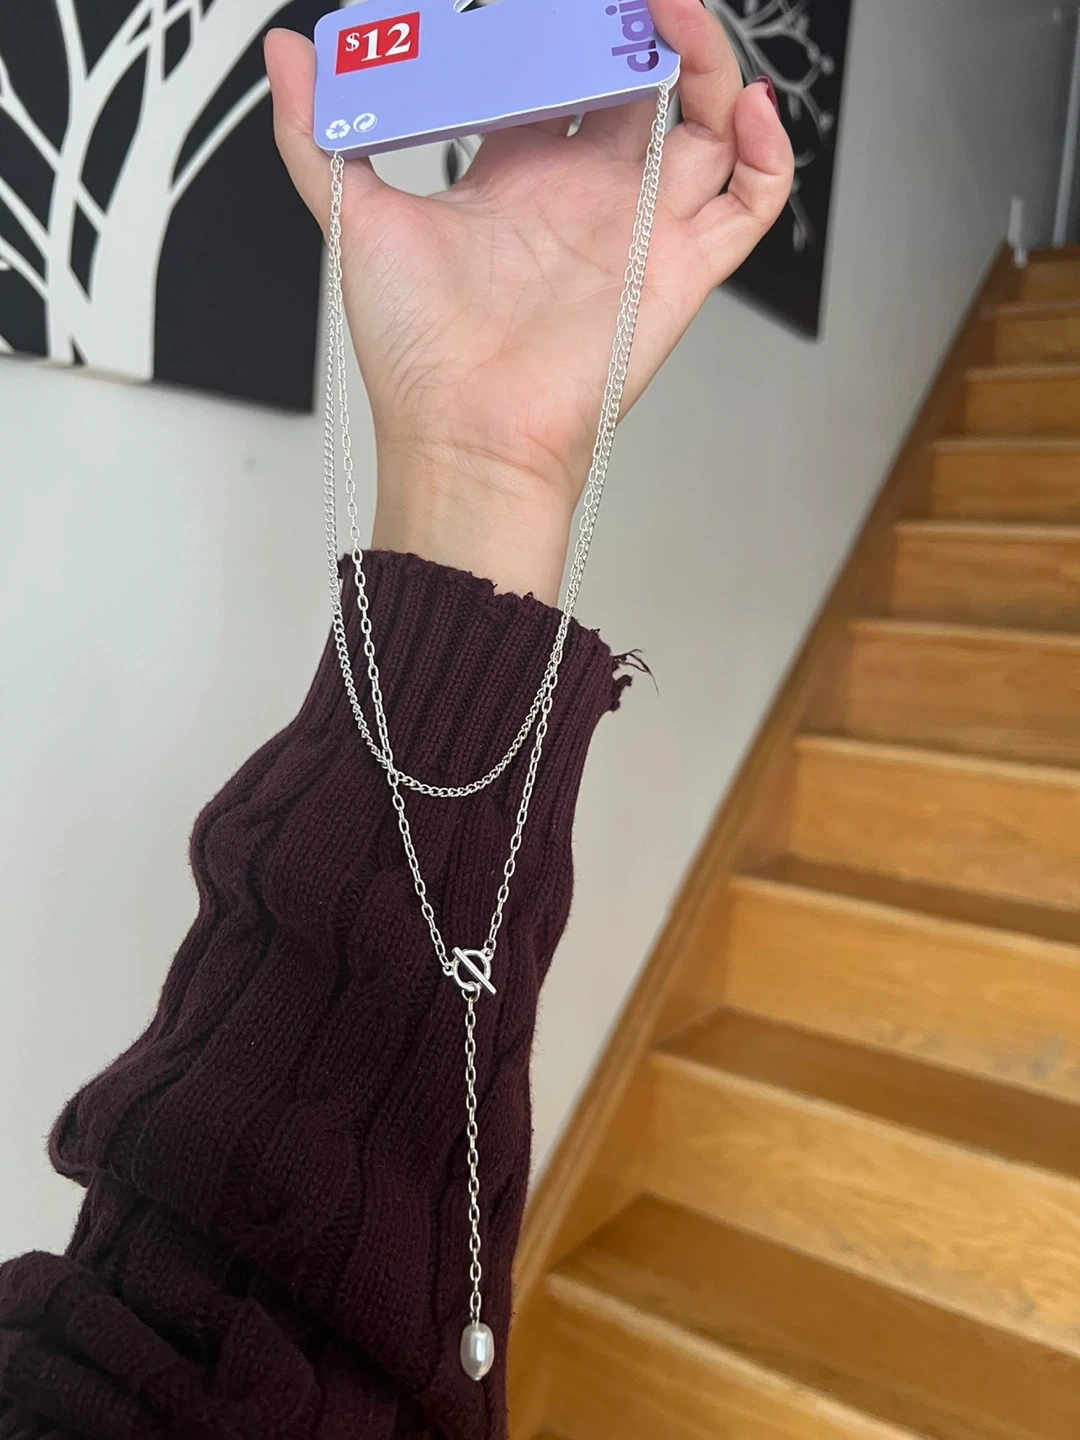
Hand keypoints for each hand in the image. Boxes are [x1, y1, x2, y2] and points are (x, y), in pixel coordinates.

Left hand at [265, 2, 792, 602]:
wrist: (465, 436)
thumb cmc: (417, 356)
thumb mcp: (354, 219)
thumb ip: (318, 133)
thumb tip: (291, 54)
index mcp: (517, 177)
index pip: (559, 73)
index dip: (563, 22)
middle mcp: (584, 195)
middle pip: (641, 82)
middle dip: (641, 24)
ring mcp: (638, 228)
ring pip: (706, 123)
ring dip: (709, 60)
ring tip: (679, 12)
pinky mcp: (681, 267)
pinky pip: (752, 200)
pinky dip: (769, 150)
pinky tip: (748, 104)